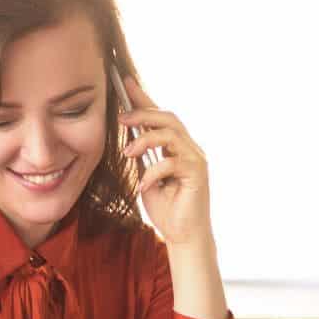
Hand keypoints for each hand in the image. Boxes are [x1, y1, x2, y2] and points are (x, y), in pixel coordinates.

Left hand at [120, 77, 213, 247]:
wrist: (183, 236)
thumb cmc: (167, 209)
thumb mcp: (146, 178)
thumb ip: (142, 158)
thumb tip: (128, 138)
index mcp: (177, 147)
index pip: (160, 116)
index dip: (142, 98)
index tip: (124, 82)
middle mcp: (189, 148)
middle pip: (168, 118)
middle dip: (142, 114)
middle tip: (121, 119)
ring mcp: (196, 159)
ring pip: (171, 134)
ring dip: (145, 140)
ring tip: (127, 153)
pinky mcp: (197, 174)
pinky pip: (172, 162)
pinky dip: (153, 172)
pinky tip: (142, 186)